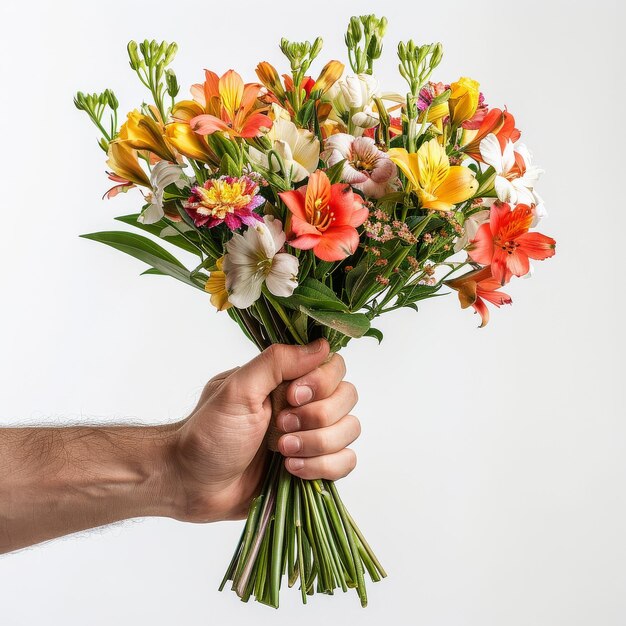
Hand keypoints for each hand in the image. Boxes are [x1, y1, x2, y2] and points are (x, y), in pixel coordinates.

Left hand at [170, 339, 360, 522]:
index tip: (292, 396)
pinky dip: (323, 468)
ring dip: (317, 444)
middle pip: (347, 398)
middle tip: (280, 427)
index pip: (334, 366)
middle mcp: (304, 404)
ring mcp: (310, 436)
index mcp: (287, 380)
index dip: (321, 383)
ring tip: (282, 453)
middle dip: (317, 418)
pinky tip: (292, 470)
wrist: (192, 484)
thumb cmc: (208, 433)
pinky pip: (346, 463)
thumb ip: (277, 362)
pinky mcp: (313, 467)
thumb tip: (321, 346)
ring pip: (350, 430)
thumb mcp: (237, 390)